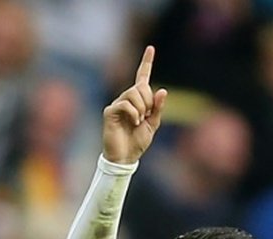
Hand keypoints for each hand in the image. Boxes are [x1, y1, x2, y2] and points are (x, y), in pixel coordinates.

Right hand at [103, 46, 166, 163]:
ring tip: (138, 121)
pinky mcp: (110, 111)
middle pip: (141, 87)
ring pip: (133, 94)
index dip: (147, 63)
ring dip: (141, 108)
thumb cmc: (138, 141)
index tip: (151, 48)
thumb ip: (158, 108)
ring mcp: (117, 104)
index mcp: (138, 100)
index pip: (142, 77)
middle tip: (146, 116)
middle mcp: (126, 98)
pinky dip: (134, 113)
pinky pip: (125, 104)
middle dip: (149, 102)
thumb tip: (162, 90)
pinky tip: (133, 122)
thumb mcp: (153, 124)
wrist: (126, 156)